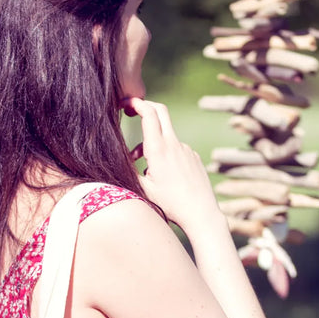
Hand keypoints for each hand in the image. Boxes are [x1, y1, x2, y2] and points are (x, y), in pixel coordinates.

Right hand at [123, 96, 220, 233]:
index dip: (136, 103)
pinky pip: (176, 149)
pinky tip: (165, 176)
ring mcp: (186, 149)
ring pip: (165, 136)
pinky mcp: (194, 157)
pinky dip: (165, 154)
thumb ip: (129, 171)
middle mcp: (174, 144)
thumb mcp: (144, 190)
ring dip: (152, 143)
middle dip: (145, 107)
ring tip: (144, 167)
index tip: (125, 103)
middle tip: (132, 111)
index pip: (149, 114)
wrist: (201, 213)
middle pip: (160, 111)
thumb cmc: (171, 205)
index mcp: (159, 150)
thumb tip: (116, 161)